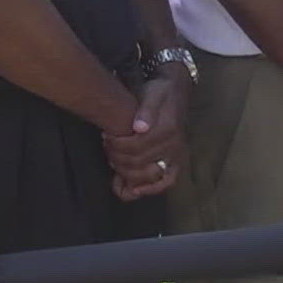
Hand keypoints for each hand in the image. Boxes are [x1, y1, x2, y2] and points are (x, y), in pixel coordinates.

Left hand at [102, 67, 188, 200]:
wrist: (176, 92)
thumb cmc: (161, 92)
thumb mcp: (153, 93)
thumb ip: (147, 110)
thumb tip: (139, 128)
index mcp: (168, 129)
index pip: (136, 147)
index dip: (116, 145)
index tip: (106, 137)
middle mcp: (174, 145)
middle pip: (138, 162)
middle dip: (117, 157)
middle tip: (107, 147)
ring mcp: (176, 155)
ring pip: (149, 176)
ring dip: (127, 173)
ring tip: (114, 162)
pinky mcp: (176, 161)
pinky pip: (166, 182)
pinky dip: (149, 189)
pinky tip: (133, 190)